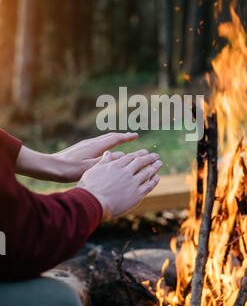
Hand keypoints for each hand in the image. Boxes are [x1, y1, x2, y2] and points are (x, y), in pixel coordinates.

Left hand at [15, 132, 137, 182]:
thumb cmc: (69, 170)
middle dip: (122, 136)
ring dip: (114, 139)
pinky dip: (106, 144)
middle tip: (132, 136)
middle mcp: (91, 142)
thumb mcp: (91, 167)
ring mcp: (85, 144)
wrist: (50, 167)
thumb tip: (122, 155)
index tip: (136, 135)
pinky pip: (97, 143)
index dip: (126, 137)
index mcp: (95, 146)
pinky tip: (104, 150)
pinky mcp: (80, 148)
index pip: (115, 139)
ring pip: (103, 139)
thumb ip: (107, 161)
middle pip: (110, 137)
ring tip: (121, 141)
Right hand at [77, 149, 162, 218]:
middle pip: (141, 162)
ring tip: (159, 163)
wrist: (93, 203)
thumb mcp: (93, 171)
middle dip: (149, 158)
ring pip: (147, 172)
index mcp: (115, 166)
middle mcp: (126, 172)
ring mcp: (132, 183)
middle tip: (156, 156)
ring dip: (154, 167)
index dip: (139, 154)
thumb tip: (108, 153)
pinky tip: (157, 177)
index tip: (145, 152)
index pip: (130, 157)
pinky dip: (154, 181)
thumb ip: (103, 162)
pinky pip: (148, 186)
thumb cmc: (89, 188)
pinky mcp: (137, 195)